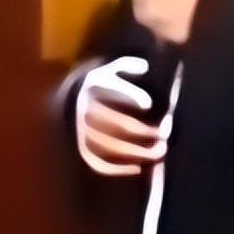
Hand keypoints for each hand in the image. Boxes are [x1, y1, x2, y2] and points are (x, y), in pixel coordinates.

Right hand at [76, 56, 168, 175]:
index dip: (131, 96)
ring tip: (159, 152)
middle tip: (166, 134)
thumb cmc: (98, 87)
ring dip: (137, 152)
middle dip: (145, 131)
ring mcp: (80, 130)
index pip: (113, 89)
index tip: (149, 105)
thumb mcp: (107, 70)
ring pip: (111, 146)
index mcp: (93, 86)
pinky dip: (117, 169)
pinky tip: (137, 168)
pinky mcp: (79, 147)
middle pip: (118, 124)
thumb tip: (144, 67)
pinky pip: (97, 162)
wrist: (68, 104)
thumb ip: (125, 65)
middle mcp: (85, 108)